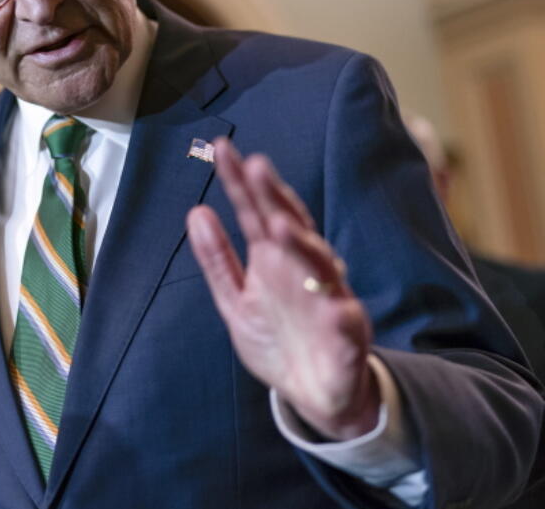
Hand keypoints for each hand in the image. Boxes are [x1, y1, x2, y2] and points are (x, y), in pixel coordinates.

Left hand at [187, 137, 378, 440]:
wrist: (315, 394)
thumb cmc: (277, 339)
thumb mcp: (235, 301)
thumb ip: (218, 260)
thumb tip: (196, 212)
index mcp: (273, 259)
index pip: (255, 213)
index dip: (240, 183)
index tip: (222, 150)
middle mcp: (302, 268)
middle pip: (289, 224)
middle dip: (273, 196)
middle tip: (255, 165)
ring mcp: (327, 297)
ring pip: (319, 264)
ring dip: (302, 244)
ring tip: (280, 224)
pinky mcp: (348, 333)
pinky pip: (346, 319)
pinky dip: (340, 310)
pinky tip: (336, 306)